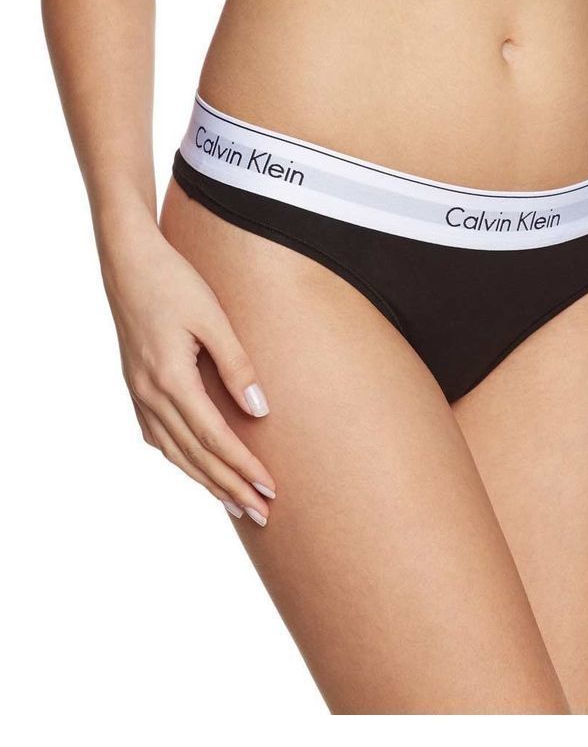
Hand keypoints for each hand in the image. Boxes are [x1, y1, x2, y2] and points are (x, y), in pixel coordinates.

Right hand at [100, 214, 274, 525]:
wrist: (129, 261)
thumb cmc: (174, 283)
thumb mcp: (214, 320)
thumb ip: (238, 367)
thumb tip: (260, 412)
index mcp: (171, 380)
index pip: (215, 438)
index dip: (244, 467)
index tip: (270, 490)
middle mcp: (150, 394)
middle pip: (195, 455)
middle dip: (230, 487)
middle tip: (260, 514)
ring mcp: (138, 392)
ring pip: (174, 452)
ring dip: (205, 480)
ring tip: (233, 504)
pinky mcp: (136, 386)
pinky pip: (158, 435)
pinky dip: (180, 458)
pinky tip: (193, 466)